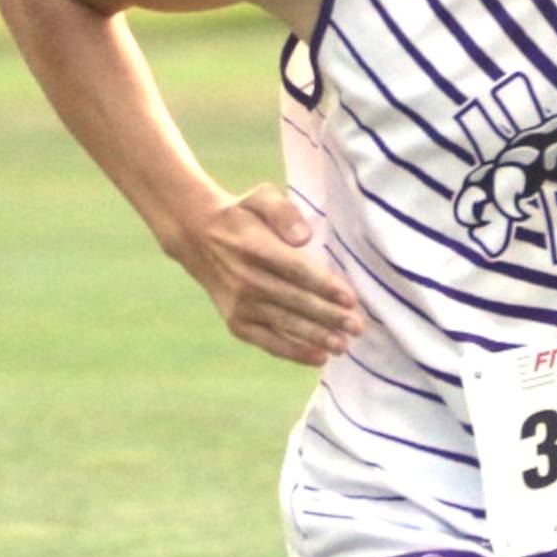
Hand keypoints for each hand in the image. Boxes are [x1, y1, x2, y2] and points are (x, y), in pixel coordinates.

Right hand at [172, 183, 363, 364]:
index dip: (324, 285)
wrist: (198, 237)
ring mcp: (239, 305)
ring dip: (316, 337)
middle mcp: (245, 279)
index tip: (351, 298)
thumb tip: (304, 238)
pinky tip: (319, 358)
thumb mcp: (260, 197)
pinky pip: (268, 342)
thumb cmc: (243, 216)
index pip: (295, 269)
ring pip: (284, 324)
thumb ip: (284, 212)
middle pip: (294, 301)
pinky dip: (293, 352)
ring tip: (344, 346)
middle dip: (329, 316)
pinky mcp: (236, 323)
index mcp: (254, 247)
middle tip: (358, 326)